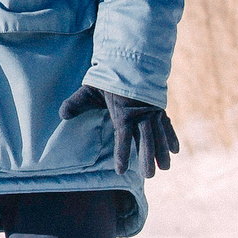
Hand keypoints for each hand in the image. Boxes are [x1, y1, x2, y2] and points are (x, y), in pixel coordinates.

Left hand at [59, 85, 180, 182]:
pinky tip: (175, 151)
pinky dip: (171, 137)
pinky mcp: (159, 108)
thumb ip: (76, 103)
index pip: (122, 137)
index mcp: (123, 112)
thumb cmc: (108, 78)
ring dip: (162, 151)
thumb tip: (62, 115)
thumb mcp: (90, 89)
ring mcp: (152, 111)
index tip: (121, 170)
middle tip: (149, 176)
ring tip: (165, 168)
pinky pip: (167, 124)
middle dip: (148, 158)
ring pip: (159, 134)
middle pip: (146, 139)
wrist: (131, 61)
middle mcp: (140, 113)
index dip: (122, 154)